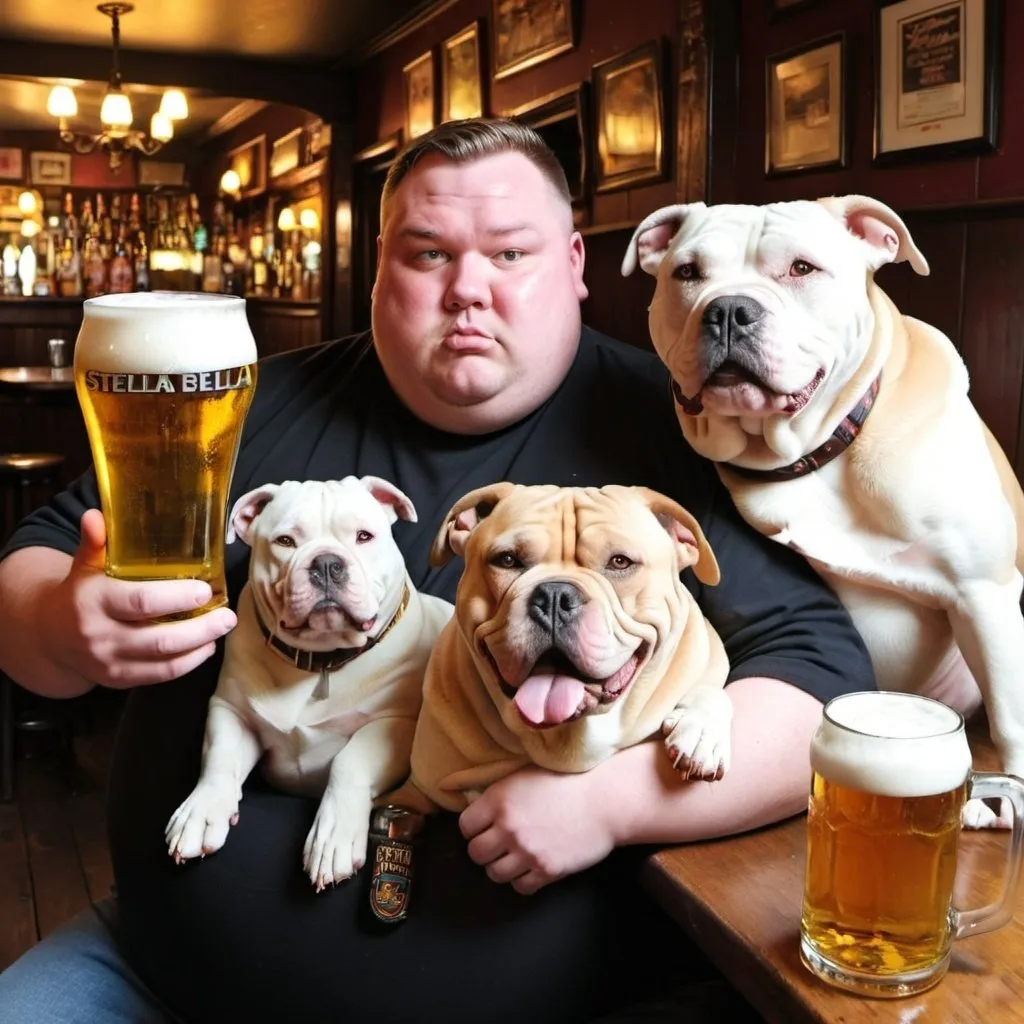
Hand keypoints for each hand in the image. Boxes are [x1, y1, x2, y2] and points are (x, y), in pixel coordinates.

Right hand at [40, 509, 236, 688]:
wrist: (50, 636)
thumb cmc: (79, 593)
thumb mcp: (84, 566)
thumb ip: (94, 542)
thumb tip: (95, 515)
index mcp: (93, 601)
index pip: (141, 602)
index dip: (177, 598)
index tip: (205, 590)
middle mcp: (100, 636)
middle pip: (159, 638)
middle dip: (200, 628)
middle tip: (228, 614)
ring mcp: (109, 662)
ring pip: (163, 661)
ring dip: (200, 646)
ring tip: (223, 628)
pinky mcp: (119, 680)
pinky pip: (160, 676)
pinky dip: (188, 663)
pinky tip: (206, 647)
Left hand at [458, 764, 615, 894]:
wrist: (604, 799)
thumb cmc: (565, 781)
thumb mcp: (523, 776)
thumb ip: (497, 795)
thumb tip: (472, 804)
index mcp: (499, 800)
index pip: (465, 826)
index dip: (474, 827)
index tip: (485, 826)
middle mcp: (508, 827)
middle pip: (475, 853)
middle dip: (485, 849)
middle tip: (500, 843)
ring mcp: (527, 851)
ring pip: (494, 874)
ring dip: (502, 866)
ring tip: (516, 855)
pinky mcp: (547, 870)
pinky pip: (520, 887)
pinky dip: (523, 879)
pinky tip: (532, 865)